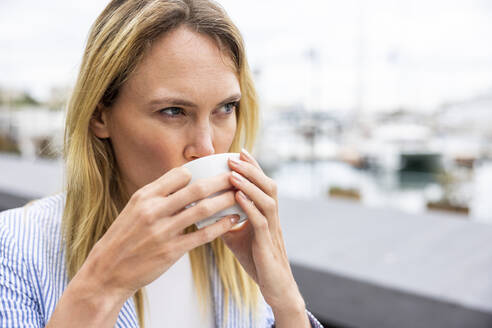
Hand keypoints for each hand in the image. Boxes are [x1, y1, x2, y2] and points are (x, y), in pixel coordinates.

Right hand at [81, 166, 239, 300]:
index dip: (201, 172)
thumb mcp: (134, 209)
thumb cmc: (124, 238)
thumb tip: (185, 180)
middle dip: (221, 181)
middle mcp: (153, 210)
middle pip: (196, 189)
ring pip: (203, 210)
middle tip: (238, 177)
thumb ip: (158, 195)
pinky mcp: (171, 251)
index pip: (179, 174)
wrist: (107, 271)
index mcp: (144, 196)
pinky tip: (233, 220)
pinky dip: (221, 226)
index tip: (216, 171)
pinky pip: (202, 235)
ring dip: (225, 201)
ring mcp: (163, 231)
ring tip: (241, 196)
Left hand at [221, 149, 304, 310]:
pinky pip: (261, 221)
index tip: (239, 152)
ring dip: (250, 184)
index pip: (261, 184)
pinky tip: (237, 197)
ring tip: (233, 172)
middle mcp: (273, 217)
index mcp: (267, 213)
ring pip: (267, 199)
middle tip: (234, 156)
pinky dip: (249, 206)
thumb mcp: (236, 236)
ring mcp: (272, 230)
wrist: (274, 287)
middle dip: (251, 169)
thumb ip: (225, 221)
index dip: (252, 167)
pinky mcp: (267, 244)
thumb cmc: (257, 260)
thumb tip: (205, 208)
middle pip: (268, 185)